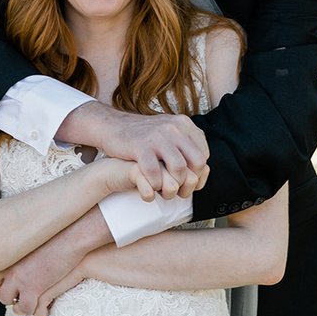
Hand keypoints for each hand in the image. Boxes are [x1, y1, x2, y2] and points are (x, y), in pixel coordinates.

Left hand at [0, 241, 87, 315]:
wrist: (72, 237)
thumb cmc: (59, 235)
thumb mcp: (33, 243)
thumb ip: (23, 255)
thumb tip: (24, 263)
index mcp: (8, 258)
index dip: (6, 286)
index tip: (18, 286)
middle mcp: (9, 269)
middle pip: (1, 295)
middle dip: (13, 299)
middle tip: (27, 297)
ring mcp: (21, 280)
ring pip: (12, 305)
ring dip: (24, 307)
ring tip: (36, 305)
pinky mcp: (34, 288)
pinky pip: (28, 309)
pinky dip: (37, 312)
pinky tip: (46, 310)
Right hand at [73, 105, 208, 194]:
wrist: (113, 126)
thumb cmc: (144, 135)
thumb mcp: (169, 131)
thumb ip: (186, 142)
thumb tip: (203, 163)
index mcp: (184, 124)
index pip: (204, 154)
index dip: (199, 173)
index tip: (191, 182)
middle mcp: (174, 128)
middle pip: (197, 162)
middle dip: (191, 181)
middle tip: (181, 191)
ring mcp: (157, 136)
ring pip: (178, 168)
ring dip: (174, 185)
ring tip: (166, 190)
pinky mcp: (140, 146)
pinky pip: (154, 171)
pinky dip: (155, 183)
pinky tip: (152, 187)